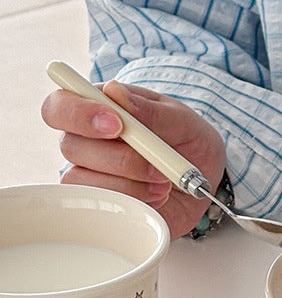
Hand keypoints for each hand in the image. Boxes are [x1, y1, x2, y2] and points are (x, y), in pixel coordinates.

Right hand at [41, 80, 226, 237]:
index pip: (60, 105)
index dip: (78, 113)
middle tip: (158, 166)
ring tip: (165, 183)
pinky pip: (100, 206)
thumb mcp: (182, 121)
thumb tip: (114, 92)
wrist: (205, 180)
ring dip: (130, 184)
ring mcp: (90, 175)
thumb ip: (151, 110)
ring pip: (82, 180)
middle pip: (70, 146)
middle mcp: (87, 141)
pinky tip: (158, 197)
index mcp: (99, 109)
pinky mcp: (103, 204)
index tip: (117, 124)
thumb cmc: (188, 142)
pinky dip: (134, 202)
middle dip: (119, 158)